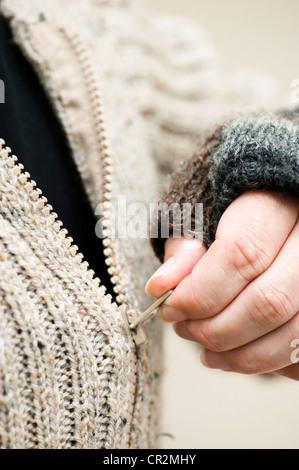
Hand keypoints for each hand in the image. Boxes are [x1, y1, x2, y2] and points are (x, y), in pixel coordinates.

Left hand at [146, 190, 298, 379]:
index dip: (200, 292)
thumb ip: (183, 245)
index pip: (242, 254)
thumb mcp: (201, 211)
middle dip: (217, 329)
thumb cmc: (231, 209)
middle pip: (270, 301)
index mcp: (277, 203)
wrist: (272, 206)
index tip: (171, 308)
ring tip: (207, 350)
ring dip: (242, 355)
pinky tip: (240, 354)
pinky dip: (270, 362)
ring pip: (294, 333)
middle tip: (186, 329)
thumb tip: (161, 286)